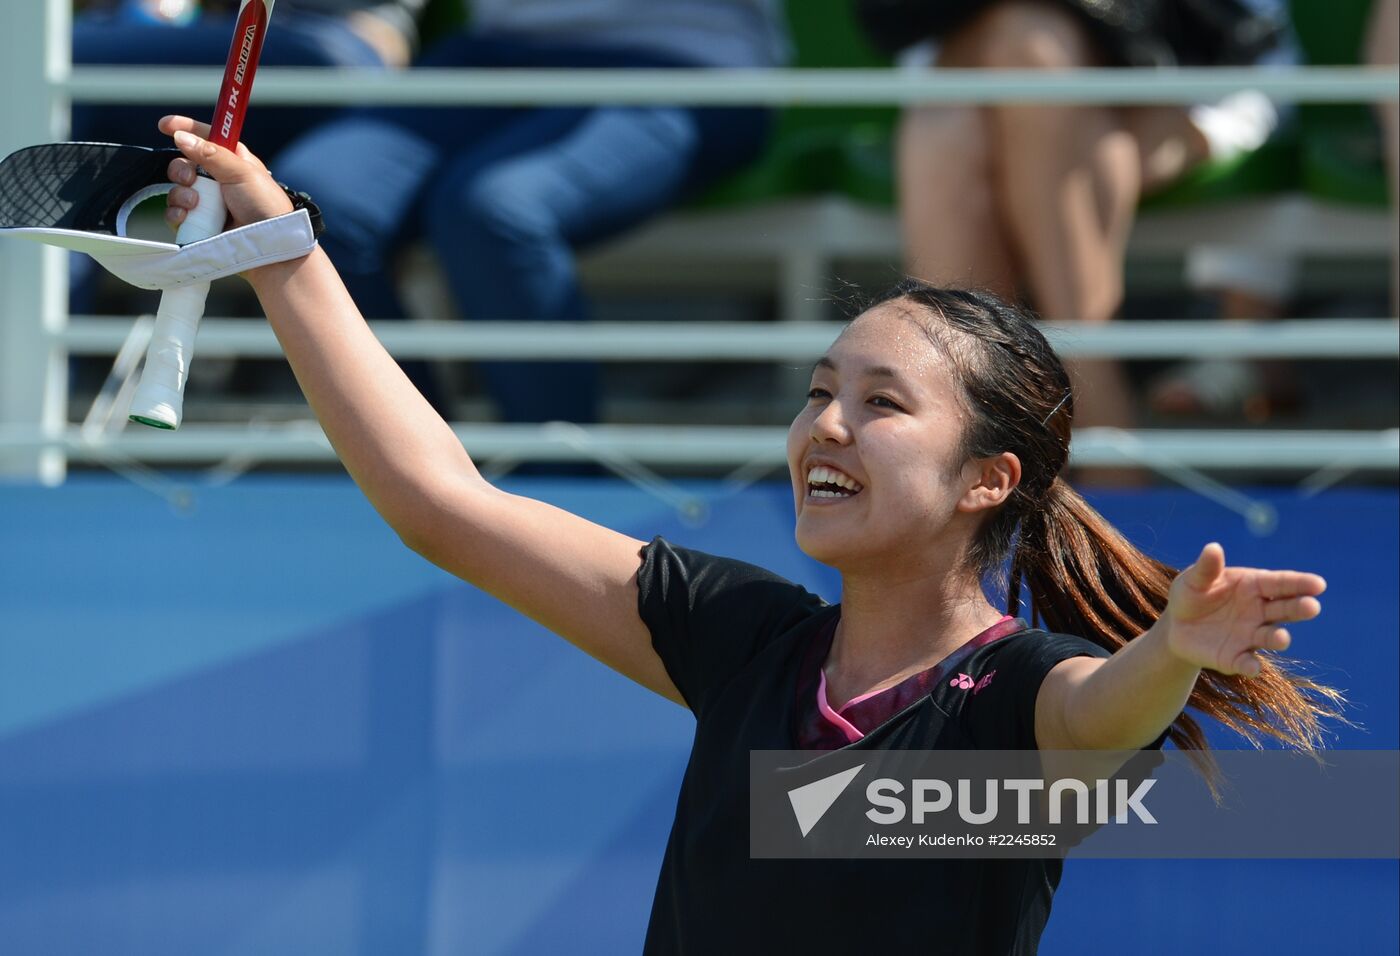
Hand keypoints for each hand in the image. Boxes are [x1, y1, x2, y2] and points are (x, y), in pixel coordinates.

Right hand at [160, 114, 292, 230]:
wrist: (268, 244)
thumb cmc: (265, 205)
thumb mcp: (242, 173)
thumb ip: (211, 154)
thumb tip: (181, 137)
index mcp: (231, 160)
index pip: (205, 138)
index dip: (186, 129)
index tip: (165, 124)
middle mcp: (217, 179)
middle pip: (184, 163)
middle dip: (181, 169)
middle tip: (190, 179)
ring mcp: (207, 202)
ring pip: (177, 188)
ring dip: (181, 194)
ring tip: (195, 204)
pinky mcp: (199, 223)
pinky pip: (175, 212)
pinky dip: (177, 213)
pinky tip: (187, 216)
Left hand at [1161, 543, 1325, 677]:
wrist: (1176, 626)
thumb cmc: (1191, 595)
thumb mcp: (1194, 580)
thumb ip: (1206, 568)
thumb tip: (1213, 547)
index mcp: (1254, 586)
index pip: (1281, 583)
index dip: (1300, 583)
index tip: (1318, 584)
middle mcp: (1260, 612)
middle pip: (1285, 609)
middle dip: (1300, 609)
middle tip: (1312, 607)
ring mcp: (1251, 636)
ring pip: (1271, 637)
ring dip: (1278, 639)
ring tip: (1281, 638)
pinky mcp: (1236, 658)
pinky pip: (1247, 662)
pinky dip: (1251, 665)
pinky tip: (1252, 667)